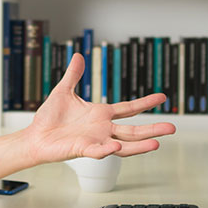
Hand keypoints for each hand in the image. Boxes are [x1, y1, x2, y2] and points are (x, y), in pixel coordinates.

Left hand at [23, 53, 175, 163]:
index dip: (145, 103)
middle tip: (172, 128)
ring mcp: (95, 141)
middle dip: (153, 129)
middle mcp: (102, 129)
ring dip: (140, 145)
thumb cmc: (48, 118)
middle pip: (133, 130)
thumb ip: (73, 75)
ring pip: (123, 145)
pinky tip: (116, 147)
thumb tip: (77, 56)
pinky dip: (107, 150)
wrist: (34, 137)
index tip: (162, 97)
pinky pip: (98, 151)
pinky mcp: (83, 149)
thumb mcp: (63, 91)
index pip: (129, 109)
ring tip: (157, 144)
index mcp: (101, 114)